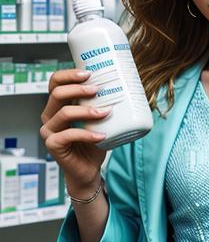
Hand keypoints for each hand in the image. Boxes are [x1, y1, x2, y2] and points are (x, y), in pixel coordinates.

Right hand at [40, 68, 109, 191]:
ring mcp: (49, 130)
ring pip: (64, 112)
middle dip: (78, 88)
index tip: (89, 73)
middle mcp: (50, 115)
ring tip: (105, 112)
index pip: (55, 82)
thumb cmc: (94, 141)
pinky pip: (68, 135)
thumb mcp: (100, 118)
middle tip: (97, 89)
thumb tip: (126, 85)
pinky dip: (87, 134)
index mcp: (58, 104)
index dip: (69, 75)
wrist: (89, 168)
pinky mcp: (53, 145)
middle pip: (57, 93)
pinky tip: (101, 135)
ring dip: (86, 111)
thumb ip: (103, 103)